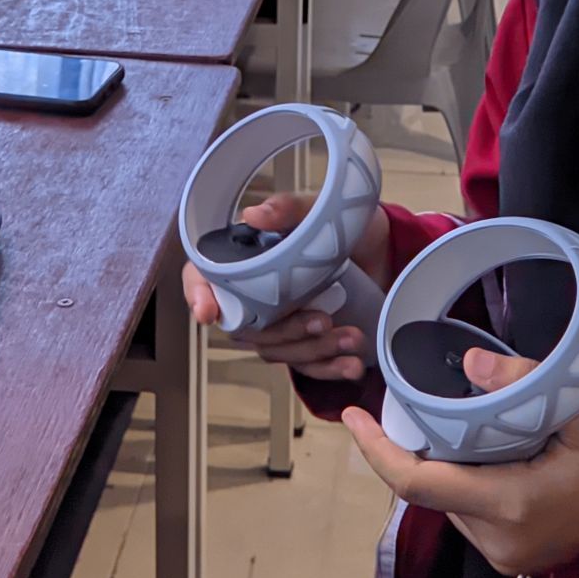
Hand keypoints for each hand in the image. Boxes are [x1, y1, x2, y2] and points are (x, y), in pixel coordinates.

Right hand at [183, 194, 392, 382]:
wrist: (380, 251)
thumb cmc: (341, 226)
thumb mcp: (321, 210)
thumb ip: (289, 209)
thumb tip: (255, 215)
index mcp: (245, 259)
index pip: (202, 278)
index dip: (197, 295)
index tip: (207, 312)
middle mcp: (254, 295)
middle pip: (246, 327)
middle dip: (284, 331)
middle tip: (322, 321)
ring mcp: (278, 323)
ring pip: (278, 351)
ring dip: (313, 350)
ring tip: (352, 337)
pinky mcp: (304, 343)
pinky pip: (305, 366)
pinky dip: (329, 369)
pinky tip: (351, 364)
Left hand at [343, 349, 578, 576]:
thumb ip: (528, 383)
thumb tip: (472, 363)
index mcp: (511, 506)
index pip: (419, 483)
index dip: (377, 450)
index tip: (351, 415)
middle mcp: (497, 541)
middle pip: (433, 487)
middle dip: (425, 445)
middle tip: (437, 400)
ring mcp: (503, 556)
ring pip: (450, 500)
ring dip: (451, 463)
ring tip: (479, 426)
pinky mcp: (511, 558)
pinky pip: (471, 511)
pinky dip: (471, 479)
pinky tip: (495, 454)